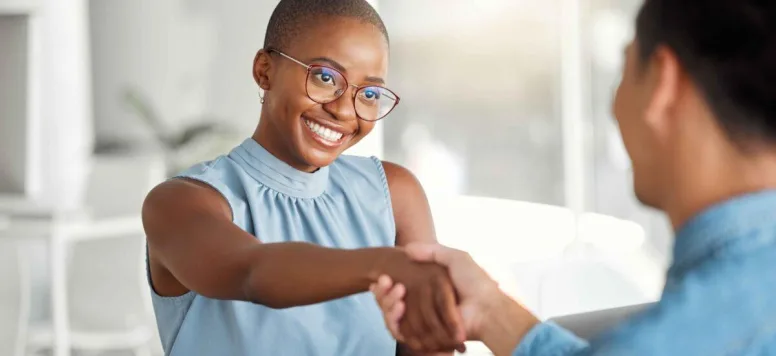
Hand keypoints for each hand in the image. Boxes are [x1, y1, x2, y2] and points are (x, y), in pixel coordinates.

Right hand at [373, 243, 539, 354]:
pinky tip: (397, 305)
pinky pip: (399, 331)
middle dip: (383, 294)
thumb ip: (432, 251)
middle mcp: (424, 308)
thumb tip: (407, 248)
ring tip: (394, 291)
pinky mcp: (423, 337)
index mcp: (429, 291)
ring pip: (391, 316)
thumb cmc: (475, 282)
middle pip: (391, 304)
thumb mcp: (456, 258)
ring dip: (387, 303)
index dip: (387, 285)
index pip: (399, 289)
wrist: (486, 308)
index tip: (381, 276)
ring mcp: (423, 323)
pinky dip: (392, 319)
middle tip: (380, 282)